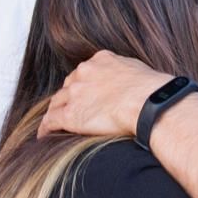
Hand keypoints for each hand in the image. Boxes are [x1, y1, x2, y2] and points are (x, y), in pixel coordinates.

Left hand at [38, 51, 172, 138]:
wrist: (149, 103)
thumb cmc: (153, 90)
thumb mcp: (138, 70)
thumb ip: (126, 73)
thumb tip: (130, 82)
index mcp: (101, 61)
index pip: (85, 72)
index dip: (84, 84)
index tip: (87, 93)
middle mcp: (84, 73)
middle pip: (69, 86)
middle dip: (70, 97)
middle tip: (72, 109)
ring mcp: (75, 94)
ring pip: (57, 102)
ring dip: (56, 112)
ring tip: (54, 124)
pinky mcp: (71, 114)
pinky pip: (51, 121)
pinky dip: (46, 128)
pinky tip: (44, 136)